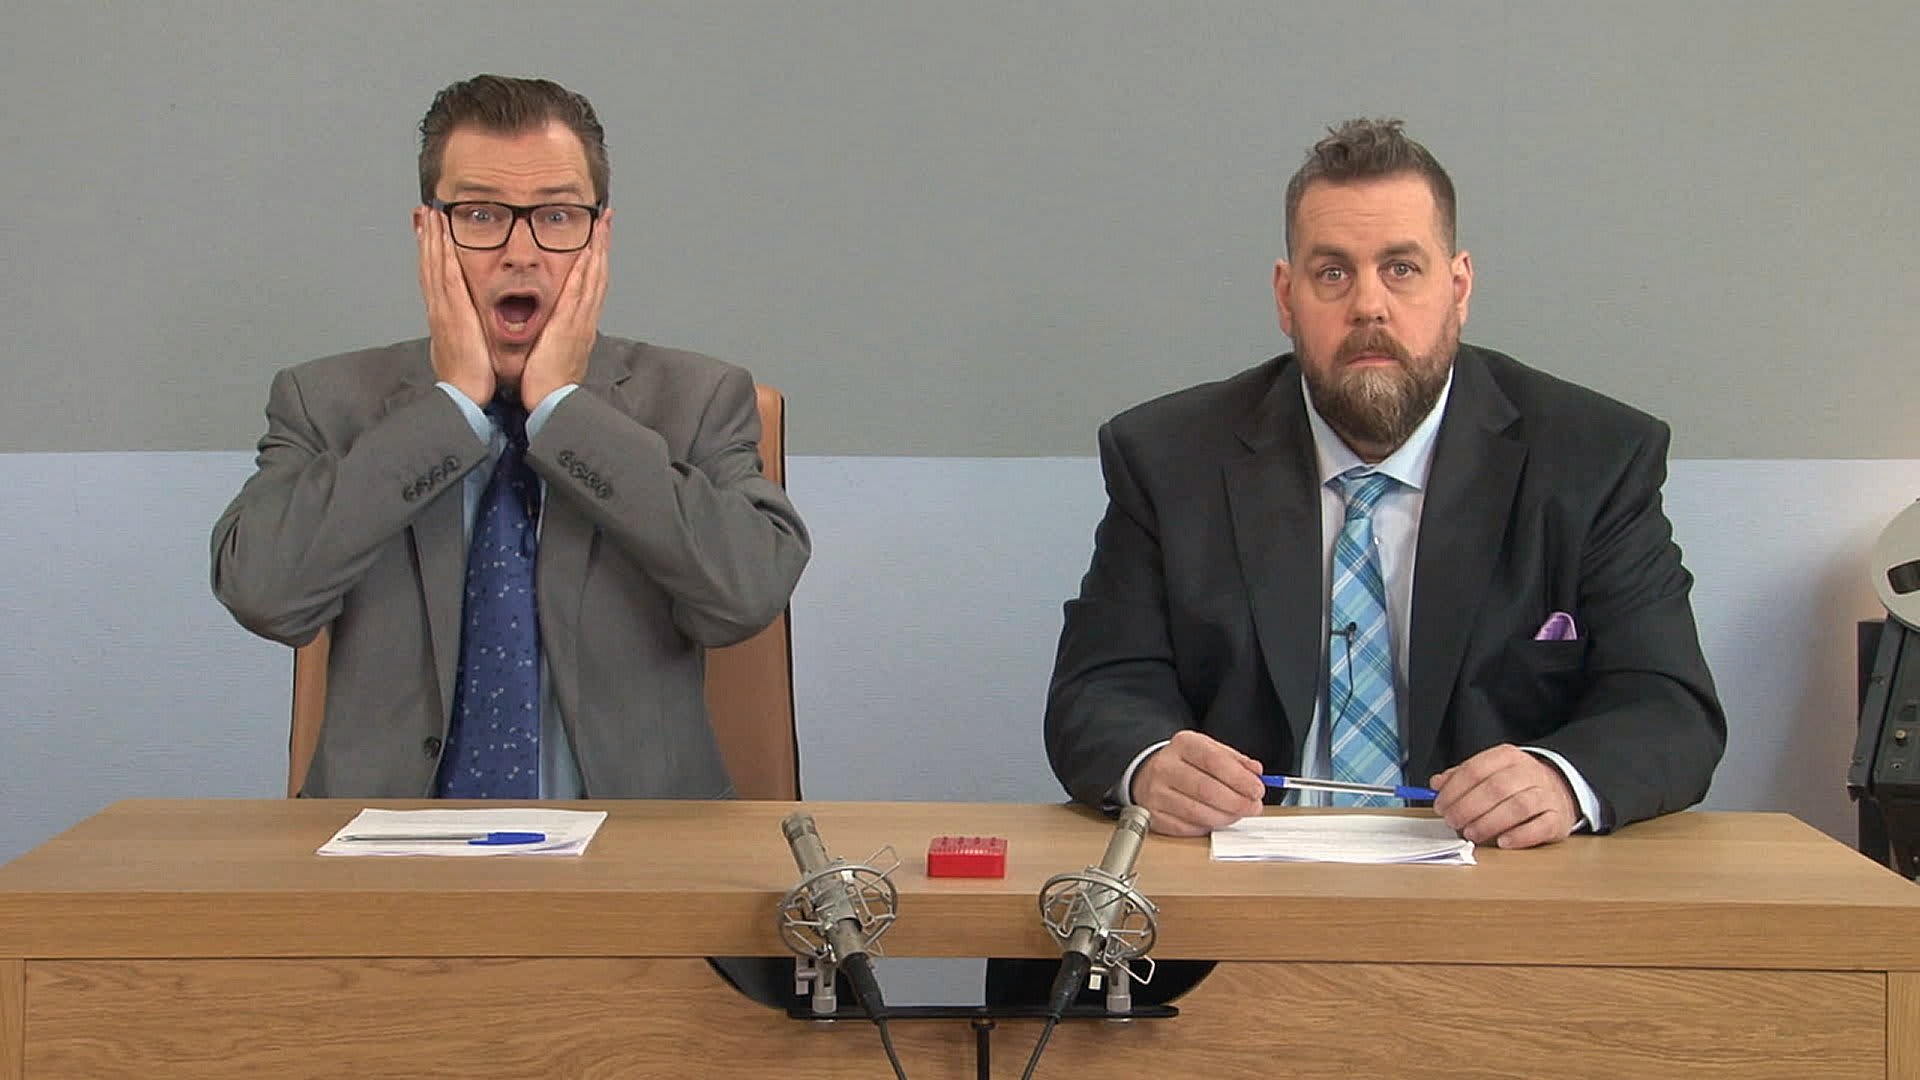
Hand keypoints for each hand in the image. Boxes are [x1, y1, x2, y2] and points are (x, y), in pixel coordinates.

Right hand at [414, 207, 493, 405]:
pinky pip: (446, 276)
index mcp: (443, 316)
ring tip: (429, 214)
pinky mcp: (452, 312)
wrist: (463, 395)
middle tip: (423, 211)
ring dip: (431, 238)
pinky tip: (440, 237)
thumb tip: (464, 325)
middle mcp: (439, 308)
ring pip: (433, 265)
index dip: (429, 252)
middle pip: (428, 264)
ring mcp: (442, 308)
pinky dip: (441, 255)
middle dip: (426, 236)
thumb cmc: (468, 376)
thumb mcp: (465, 347)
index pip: (433, 276)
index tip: (428, 230)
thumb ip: (464, 331)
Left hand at [520, 209, 611, 408]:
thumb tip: (551, 324)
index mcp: (579, 324)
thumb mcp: (552, 352)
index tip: (598, 235)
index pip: (591, 283)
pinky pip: (581, 292)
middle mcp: (584, 319)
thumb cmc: (547, 384)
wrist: (551, 404)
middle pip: (599, 273)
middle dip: (603, 244)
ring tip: (601, 223)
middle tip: (606, 217)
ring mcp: (580, 321)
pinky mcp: (571, 326)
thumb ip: (553, 334)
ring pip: (594, 278)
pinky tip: (589, 251)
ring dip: (599, 248)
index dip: (596, 257)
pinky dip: (587, 270)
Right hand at [1128, 730, 1265, 836]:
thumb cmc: (1185, 763)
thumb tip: (1256, 772)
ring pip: (1198, 813)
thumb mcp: (1209, 750)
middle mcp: (1165, 767)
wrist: (1148, 772)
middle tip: (1253, 807)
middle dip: (1237, 802)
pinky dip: (1206, 827)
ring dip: (1225, 818)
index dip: (1240, 779)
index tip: (1258, 789)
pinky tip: (1214, 820)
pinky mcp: (1153, 815)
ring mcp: (1156, 793)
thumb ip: (1235, 760)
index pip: (1215, 761)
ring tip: (1236, 814)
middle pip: (1207, 789)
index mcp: (1183, 745)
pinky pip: (1187, 828)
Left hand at [1429, 743, 1577, 848]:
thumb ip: (1462, 777)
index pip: (1475, 769)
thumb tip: (1436, 784)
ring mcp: (1546, 795)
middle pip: (1495, 788)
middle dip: (1468, 807)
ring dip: (1490, 823)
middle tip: (1453, 822)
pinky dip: (1520, 836)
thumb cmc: (1517, 783)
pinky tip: (1503, 842)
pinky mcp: (1559, 818)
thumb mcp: (1490, 771)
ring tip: (1472, 834)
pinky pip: (1541, 826)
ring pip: (1518, 806)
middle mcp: (1529, 772)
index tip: (1440, 806)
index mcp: (1507, 757)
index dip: (1454, 790)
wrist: (1560, 788)